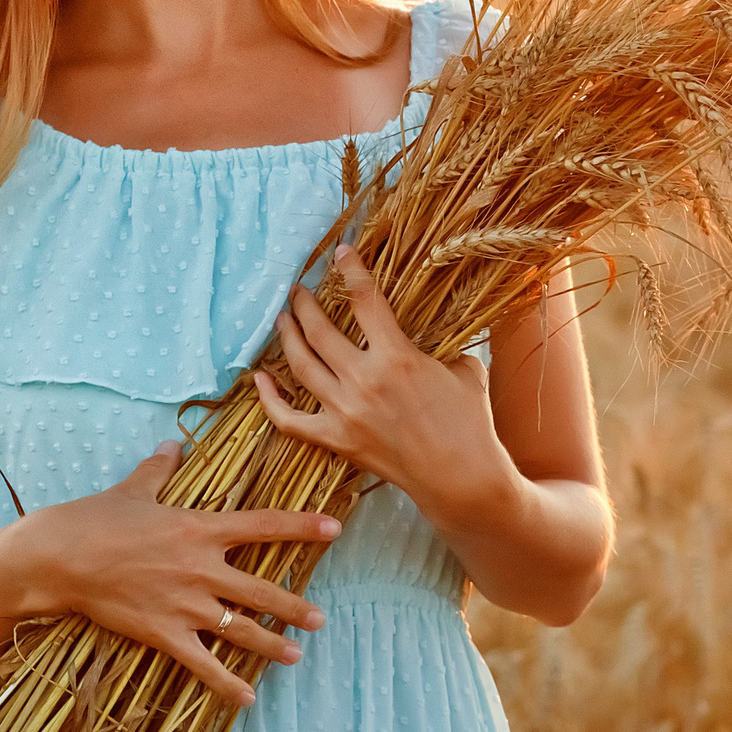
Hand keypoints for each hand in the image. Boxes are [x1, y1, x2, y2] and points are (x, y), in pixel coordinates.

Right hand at [20, 441, 339, 706]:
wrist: (61, 557)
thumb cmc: (95, 519)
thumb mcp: (133, 489)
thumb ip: (159, 469)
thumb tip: (171, 444)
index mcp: (200, 528)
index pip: (263, 524)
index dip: (302, 526)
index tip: (334, 528)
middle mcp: (202, 568)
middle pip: (261, 589)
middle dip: (293, 606)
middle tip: (318, 619)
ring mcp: (186, 604)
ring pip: (241, 628)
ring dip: (271, 644)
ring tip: (295, 654)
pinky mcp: (165, 633)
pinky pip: (203, 664)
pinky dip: (226, 684)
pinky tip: (246, 697)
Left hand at [253, 245, 517, 525]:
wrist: (461, 479)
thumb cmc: (470, 423)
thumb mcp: (465, 369)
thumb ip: (441, 346)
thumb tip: (428, 333)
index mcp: (397, 356)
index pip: (364, 299)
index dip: (350, 270)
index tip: (340, 252)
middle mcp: (364, 381)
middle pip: (319, 330)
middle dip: (305, 303)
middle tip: (299, 290)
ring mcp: (345, 412)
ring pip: (300, 366)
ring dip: (287, 337)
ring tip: (282, 319)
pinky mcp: (337, 440)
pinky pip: (289, 419)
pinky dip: (269, 399)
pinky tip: (261, 378)